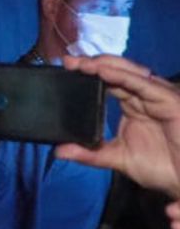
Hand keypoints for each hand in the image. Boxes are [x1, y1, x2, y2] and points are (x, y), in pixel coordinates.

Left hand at [57, 55, 179, 201]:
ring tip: (82, 63)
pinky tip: (104, 72)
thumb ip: (90, 153)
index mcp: (133, 105)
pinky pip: (143, 84)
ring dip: (105, 66)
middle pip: (117, 72)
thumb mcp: (118, 158)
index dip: (89, 74)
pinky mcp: (168, 100)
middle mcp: (144, 97)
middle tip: (68, 61)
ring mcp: (157, 96)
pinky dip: (123, 77)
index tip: (66, 70)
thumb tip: (59, 151)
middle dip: (92, 65)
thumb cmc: (161, 167)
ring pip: (129, 73)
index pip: (108, 83)